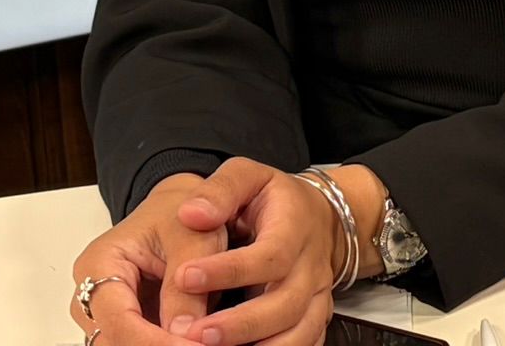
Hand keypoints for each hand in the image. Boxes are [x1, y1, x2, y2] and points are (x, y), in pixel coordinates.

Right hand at [68, 172, 230, 344]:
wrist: (178, 210)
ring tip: (199, 341)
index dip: (153, 342)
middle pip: (114, 340)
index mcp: (99, 263)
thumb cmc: (178, 214)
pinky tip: (191, 341)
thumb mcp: (193, 240)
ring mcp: (107, 314)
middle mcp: (93, 294)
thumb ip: (187, 286)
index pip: (118, 319)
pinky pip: (139, 345)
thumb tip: (183, 333)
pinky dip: (165, 345)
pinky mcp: (126, 326)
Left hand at [164, 157, 342, 345]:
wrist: (319, 217)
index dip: (230, 270)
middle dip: (241, 324)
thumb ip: (221, 190)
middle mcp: (311, 266)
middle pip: (285, 304)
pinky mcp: (317, 318)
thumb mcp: (249, 176)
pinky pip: (306, 344)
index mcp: (295, 227)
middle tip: (194, 333)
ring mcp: (318, 296)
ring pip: (299, 332)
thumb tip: (191, 213)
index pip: (270, 255)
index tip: (185, 276)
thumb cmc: (274, 198)